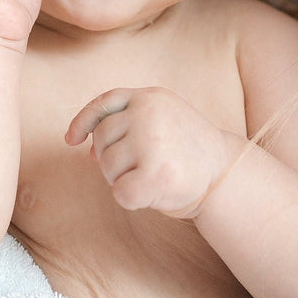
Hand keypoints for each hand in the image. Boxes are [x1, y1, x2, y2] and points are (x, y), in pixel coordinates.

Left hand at [65, 87, 241, 217]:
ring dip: (122, 179)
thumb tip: (85, 145)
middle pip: (102, 139)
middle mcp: (148, 114)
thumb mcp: (162, 121)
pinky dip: (131, 200)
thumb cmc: (187, 151)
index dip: (84, 121)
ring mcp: (152, 142)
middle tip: (140, 167)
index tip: (70, 140)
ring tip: (153, 176)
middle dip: (111, 159)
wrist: (227, 175)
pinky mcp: (156, 174)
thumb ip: (127, 124)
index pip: (105, 103)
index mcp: (151, 97)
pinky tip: (152, 195)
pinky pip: (120, 193)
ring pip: (107, 167)